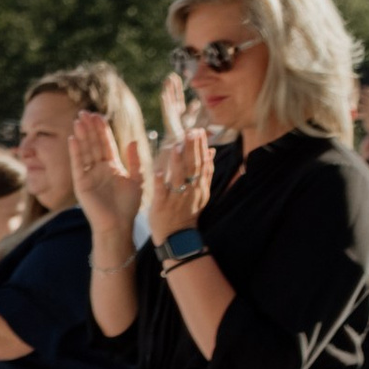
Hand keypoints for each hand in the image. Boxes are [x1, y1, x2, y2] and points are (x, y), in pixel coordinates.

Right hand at [69, 109, 145, 231]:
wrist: (119, 225)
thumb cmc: (128, 206)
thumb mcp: (136, 180)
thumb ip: (134, 160)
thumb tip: (134, 141)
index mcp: (112, 166)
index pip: (106, 143)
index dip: (102, 129)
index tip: (98, 115)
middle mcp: (98, 168)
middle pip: (93, 143)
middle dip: (89, 128)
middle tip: (85, 112)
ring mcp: (88, 175)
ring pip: (85, 151)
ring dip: (81, 136)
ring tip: (78, 120)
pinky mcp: (81, 184)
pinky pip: (77, 165)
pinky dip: (75, 152)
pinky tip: (73, 139)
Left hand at [144, 119, 214, 250]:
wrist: (178, 237)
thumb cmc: (187, 211)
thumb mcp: (200, 192)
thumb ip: (205, 172)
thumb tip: (211, 151)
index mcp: (199, 186)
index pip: (203, 163)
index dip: (202, 147)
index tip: (200, 131)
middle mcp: (190, 191)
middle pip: (193, 168)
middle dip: (192, 149)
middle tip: (191, 132)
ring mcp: (176, 198)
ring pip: (178, 178)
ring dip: (177, 162)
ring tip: (176, 147)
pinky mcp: (162, 206)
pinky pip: (161, 193)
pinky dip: (159, 182)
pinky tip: (157, 171)